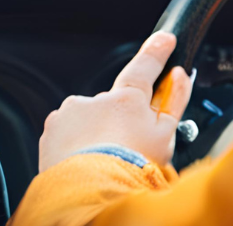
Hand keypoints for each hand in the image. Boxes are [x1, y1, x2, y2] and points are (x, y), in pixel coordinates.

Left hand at [39, 31, 192, 171]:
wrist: (90, 193)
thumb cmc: (131, 168)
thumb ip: (175, 99)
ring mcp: (72, 113)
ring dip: (97, 129)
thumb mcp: (166, 135)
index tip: (165, 39)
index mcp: (128, 98)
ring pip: (91, 115)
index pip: (145, 66)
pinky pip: (69, 128)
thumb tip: (179, 75)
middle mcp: (97, 99)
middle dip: (121, 115)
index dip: (157, 51)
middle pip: (115, 101)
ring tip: (105, 156)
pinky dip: (77, 140)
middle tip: (128, 142)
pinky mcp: (53, 129)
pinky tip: (86, 158)